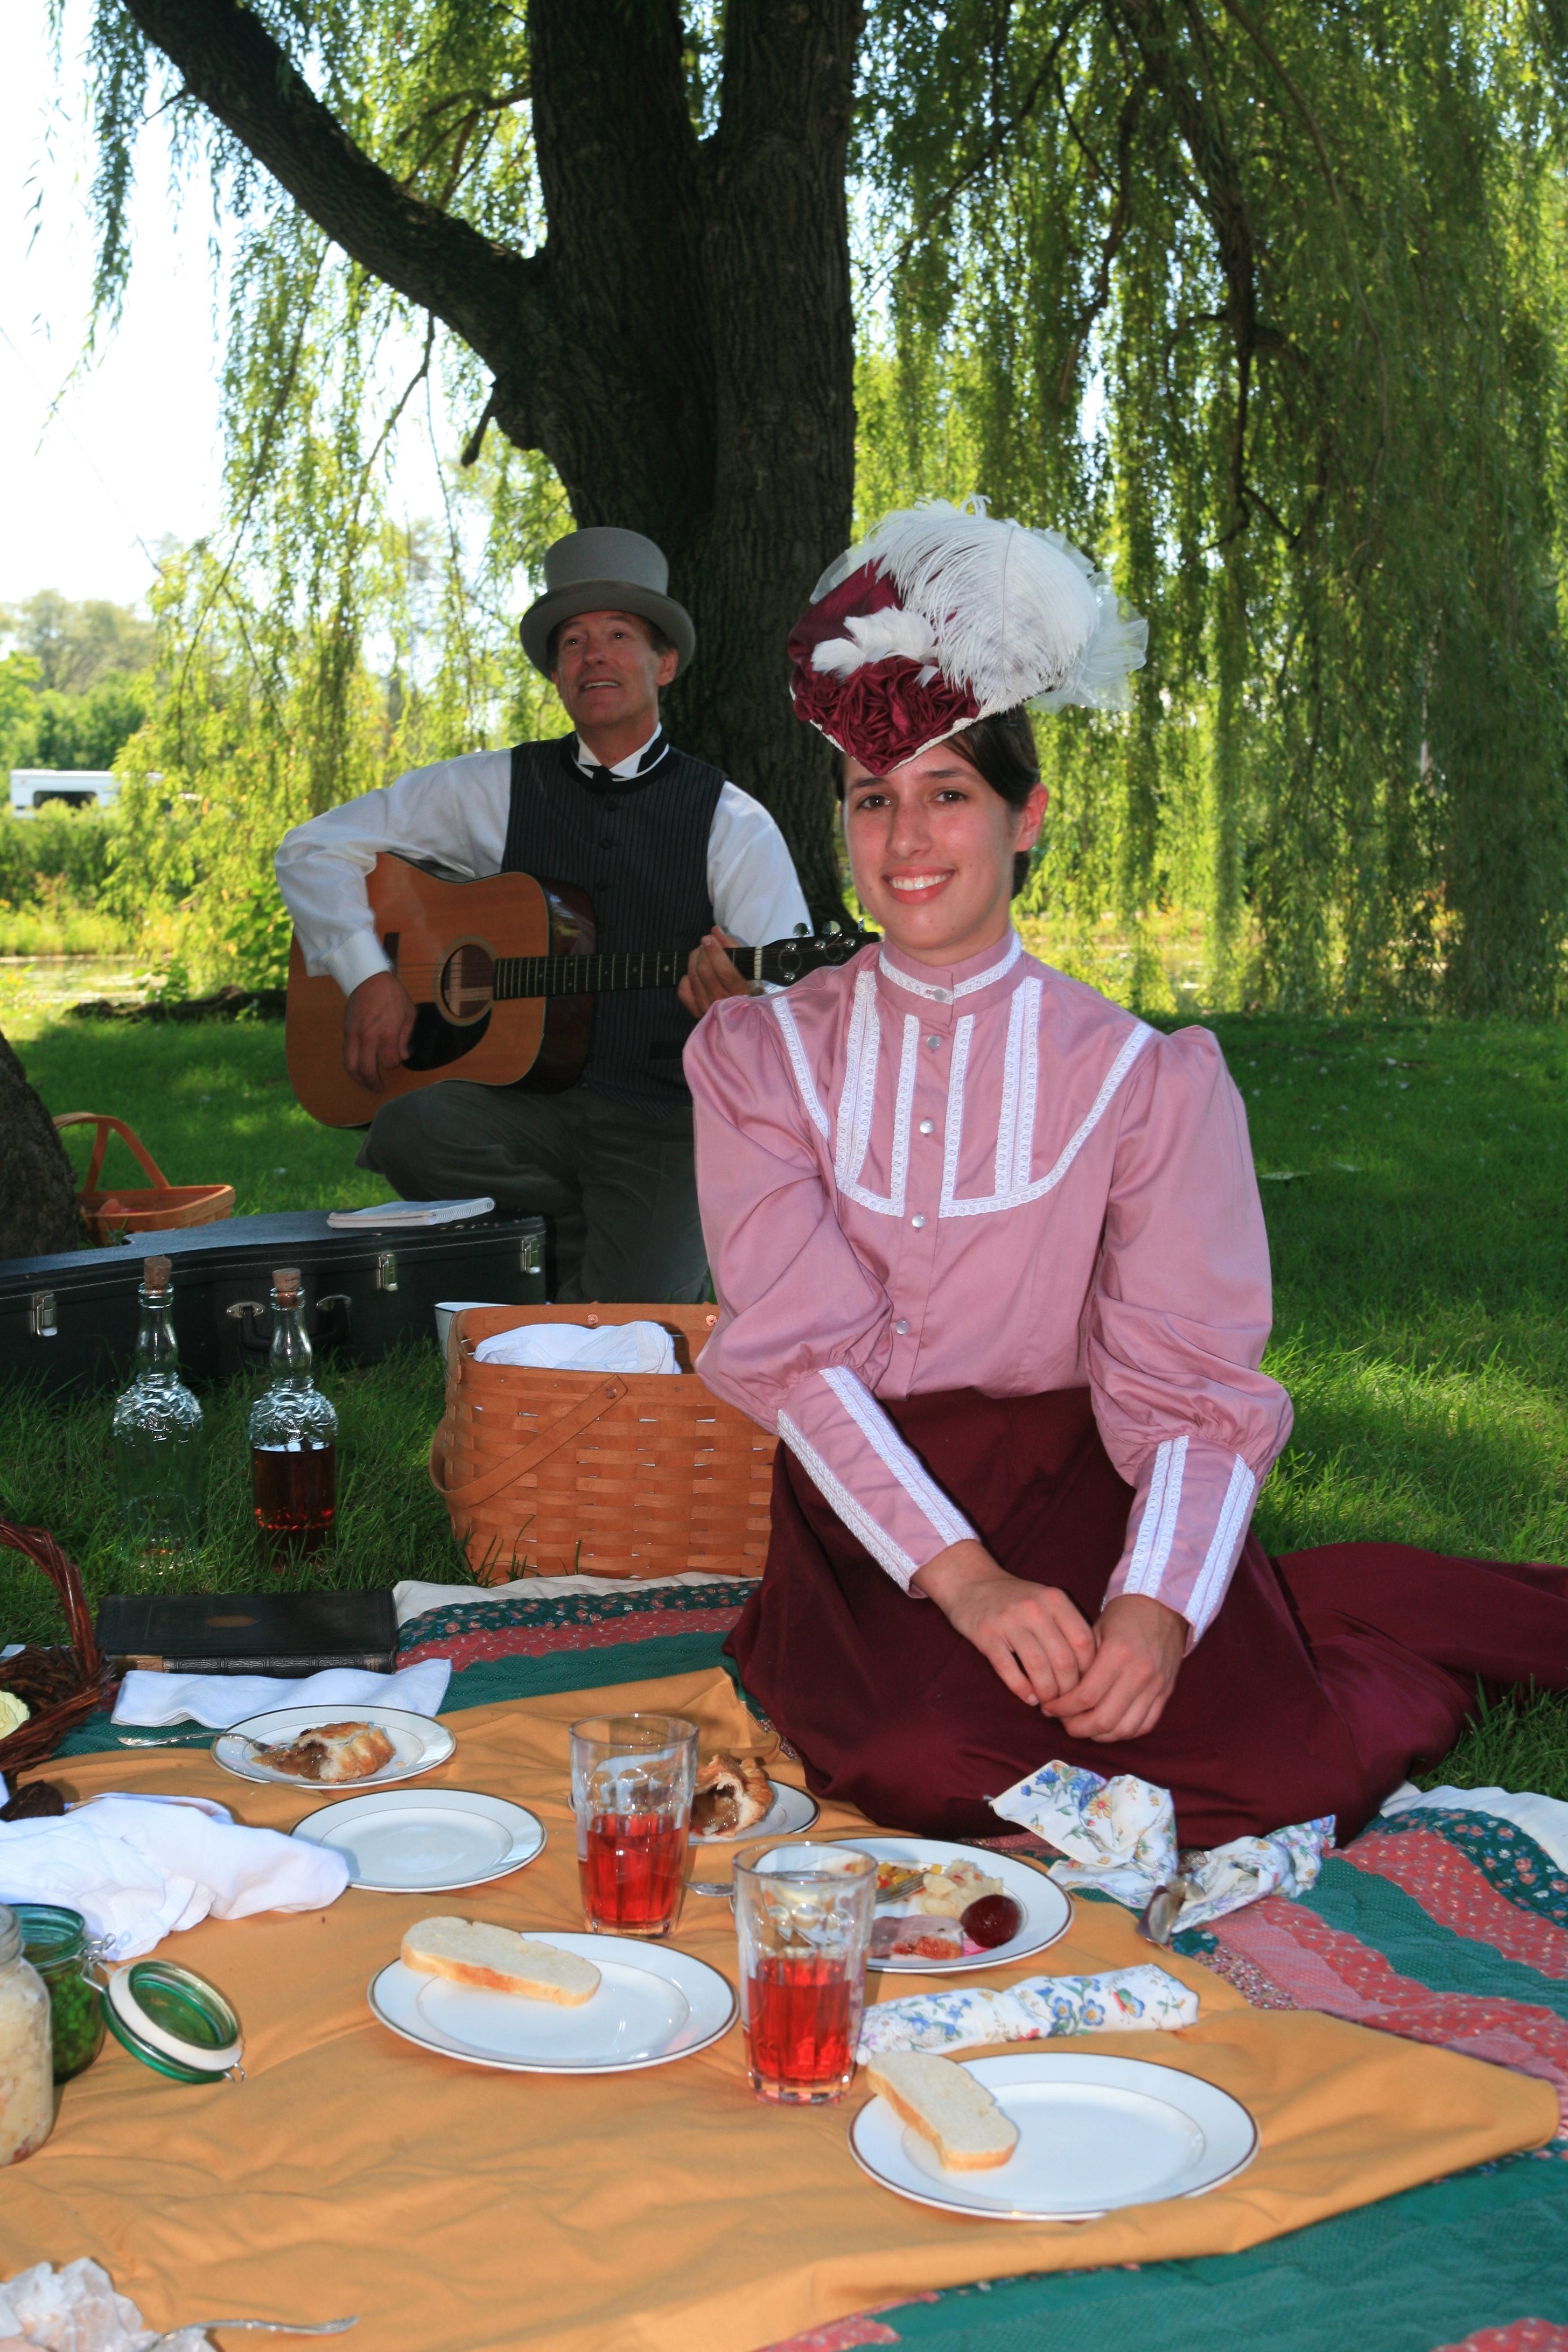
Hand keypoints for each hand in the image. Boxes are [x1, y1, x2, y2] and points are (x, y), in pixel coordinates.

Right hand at [343, 970, 415, 1091]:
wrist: (368, 978)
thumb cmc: (392, 995)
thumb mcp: (408, 1014)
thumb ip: (406, 1038)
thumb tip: (403, 1057)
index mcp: (387, 1033)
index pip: (389, 1062)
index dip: (394, 1065)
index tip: (397, 1060)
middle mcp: (368, 1038)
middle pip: (367, 1070)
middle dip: (373, 1083)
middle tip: (378, 1090)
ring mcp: (354, 1036)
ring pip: (351, 1066)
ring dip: (358, 1079)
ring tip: (365, 1085)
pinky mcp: (346, 1032)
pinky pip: (346, 1055)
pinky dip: (351, 1066)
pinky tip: (358, 1070)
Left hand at [678, 928, 761, 1017]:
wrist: (744, 1009)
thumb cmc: (747, 982)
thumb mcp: (747, 964)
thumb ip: (732, 946)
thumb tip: (715, 930)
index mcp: (741, 991)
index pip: (724, 970)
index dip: (714, 951)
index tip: (709, 938)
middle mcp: (723, 1001)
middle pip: (704, 970)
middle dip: (703, 952)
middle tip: (706, 945)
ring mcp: (708, 1008)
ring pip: (692, 976)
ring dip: (694, 960)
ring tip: (701, 955)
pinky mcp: (697, 1011)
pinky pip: (683, 991)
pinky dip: (687, 979)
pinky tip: (695, 975)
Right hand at [913, 1539, 1096, 1709]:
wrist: (971, 1582)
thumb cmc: (1016, 1599)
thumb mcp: (1046, 1602)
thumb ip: (1067, 1628)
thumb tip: (1090, 1672)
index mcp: (1055, 1600)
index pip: (1084, 1642)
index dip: (1089, 1671)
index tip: (1085, 1686)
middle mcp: (1035, 1608)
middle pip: (1063, 1659)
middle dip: (1068, 1689)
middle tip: (1066, 1702)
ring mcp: (1009, 1620)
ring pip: (1038, 1667)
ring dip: (1046, 1693)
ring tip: (1048, 1704)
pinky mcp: (986, 1634)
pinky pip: (1009, 1669)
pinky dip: (1022, 1689)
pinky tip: (1028, 1698)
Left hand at [1047, 1593, 1185, 1742]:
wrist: (1163, 1606)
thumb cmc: (1124, 1615)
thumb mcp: (1096, 1630)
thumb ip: (1081, 1662)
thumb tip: (1061, 1693)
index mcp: (1117, 1654)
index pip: (1085, 1696)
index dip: (1063, 1708)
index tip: (1049, 1707)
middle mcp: (1139, 1674)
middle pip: (1103, 1720)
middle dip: (1077, 1728)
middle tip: (1063, 1722)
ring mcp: (1155, 1686)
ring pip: (1124, 1729)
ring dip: (1100, 1735)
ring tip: (1084, 1726)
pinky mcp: (1166, 1693)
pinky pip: (1145, 1725)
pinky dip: (1124, 1732)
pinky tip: (1109, 1725)